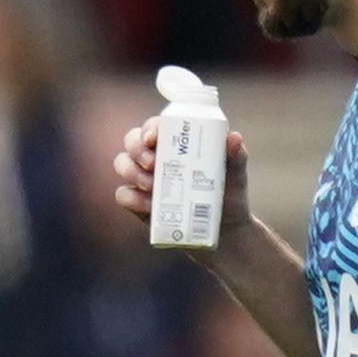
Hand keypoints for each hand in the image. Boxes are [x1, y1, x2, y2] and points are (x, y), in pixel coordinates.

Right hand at [112, 119, 251, 253]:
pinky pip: (122, 195)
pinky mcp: (138, 203)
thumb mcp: (235, 174)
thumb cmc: (229, 194)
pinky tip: (148, 206)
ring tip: (152, 186)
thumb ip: (236, 155)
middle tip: (153, 164)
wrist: (224, 230)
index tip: (154, 138)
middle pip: (131, 140)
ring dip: (131, 172)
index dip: (149, 128)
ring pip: (122, 163)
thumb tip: (234, 138)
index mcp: (176, 142)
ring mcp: (144, 179)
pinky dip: (132, 199)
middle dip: (137, 149)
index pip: (155, 126)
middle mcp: (156, 156)